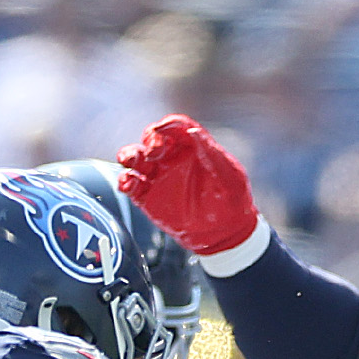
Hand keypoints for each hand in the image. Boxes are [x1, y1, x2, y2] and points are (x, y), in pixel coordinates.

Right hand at [117, 116, 263, 259]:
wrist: (225, 234)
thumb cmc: (233, 202)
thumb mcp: (231, 177)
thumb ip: (213, 154)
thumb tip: (192, 131)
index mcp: (193, 148)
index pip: (175, 126)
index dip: (167, 124)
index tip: (161, 130)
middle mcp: (173, 158)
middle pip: (152, 137)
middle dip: (149, 139)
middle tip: (154, 153)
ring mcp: (159, 177)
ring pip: (135, 157)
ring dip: (128, 154)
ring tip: (131, 162)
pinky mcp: (148, 198)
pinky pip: (130, 184)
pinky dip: (124, 181)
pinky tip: (129, 184)